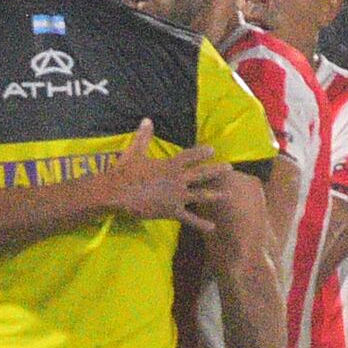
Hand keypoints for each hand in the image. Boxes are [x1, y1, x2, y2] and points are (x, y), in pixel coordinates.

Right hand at [108, 119, 225, 226]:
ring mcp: (177, 196)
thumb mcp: (135, 152)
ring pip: (201, 195)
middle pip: (202, 174)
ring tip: (228, 195)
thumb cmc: (125, 172)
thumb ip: (144, 136)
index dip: (202, 152)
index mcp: (171, 165)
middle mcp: (178, 179)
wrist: (118, 194)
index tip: (212, 149)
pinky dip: (201, 223)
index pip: (190, 156)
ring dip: (215, 194)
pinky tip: (212, 227)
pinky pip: (189, 218)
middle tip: (229, 168)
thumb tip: (147, 119)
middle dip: (216, 170)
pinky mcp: (172, 211)